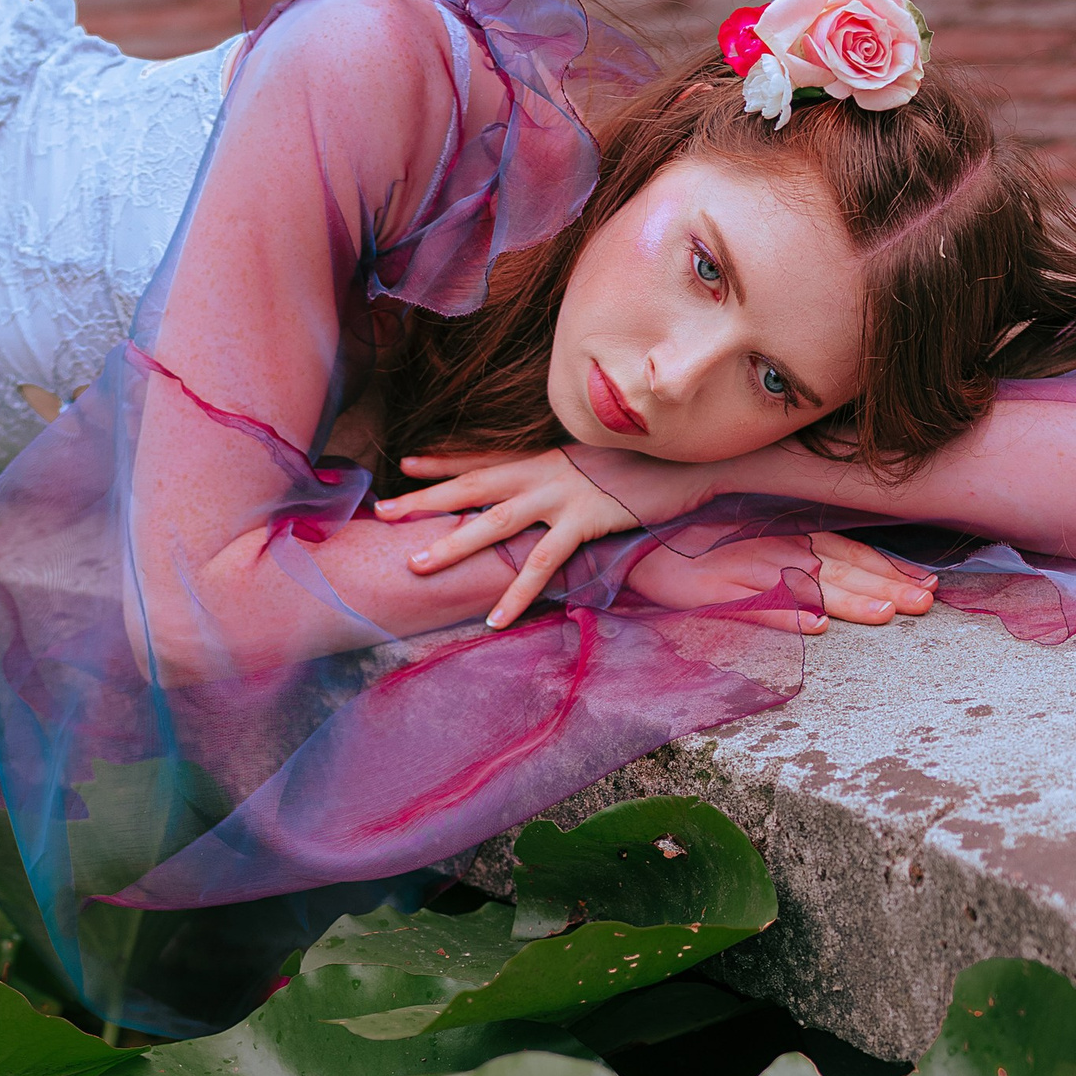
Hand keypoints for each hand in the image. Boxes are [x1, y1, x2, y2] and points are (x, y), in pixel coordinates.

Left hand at [373, 445, 644, 630]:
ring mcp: (562, 493)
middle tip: (384, 512)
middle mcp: (544, 470)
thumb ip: (565, 476)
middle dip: (426, 499)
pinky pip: (543, 563)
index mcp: (543, 457)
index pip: (483, 457)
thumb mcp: (595, 463)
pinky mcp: (585, 519)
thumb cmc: (647, 464)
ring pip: (495, 521)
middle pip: (472, 484)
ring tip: (416, 566)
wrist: (691, 458)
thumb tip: (550, 492)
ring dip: (454, 544)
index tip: (406, 464)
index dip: (443, 461)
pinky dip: (516, 594)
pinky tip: (494, 619)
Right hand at [627, 526, 936, 634]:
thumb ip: (801, 553)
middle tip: (924, 604)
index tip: (929, 586)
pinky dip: (787, 614)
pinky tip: (814, 626)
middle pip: (841, 568)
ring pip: (808, 584)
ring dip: (848, 598)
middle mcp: (776, 547)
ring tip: (884, 615)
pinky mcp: (715, 591)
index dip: (891, 568)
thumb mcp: (757, 539)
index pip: (852, 551)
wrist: (639, 540)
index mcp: (791, 536)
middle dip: (886, 586)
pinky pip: (756, 605)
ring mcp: (747, 568)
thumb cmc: (701, 542)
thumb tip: (848, 578)